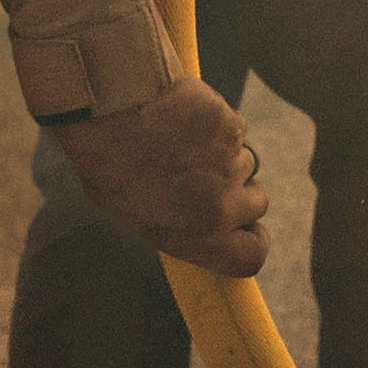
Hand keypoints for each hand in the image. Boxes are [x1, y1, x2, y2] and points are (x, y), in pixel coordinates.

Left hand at [57, 80, 269, 274]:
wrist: (110, 112)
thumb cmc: (109, 164)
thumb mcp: (136, 215)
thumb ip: (180, 224)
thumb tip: (197, 220)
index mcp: (196, 237)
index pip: (251, 256)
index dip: (253, 242)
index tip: (248, 230)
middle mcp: (222, 207)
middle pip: (258, 204)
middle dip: (240, 191)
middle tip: (208, 178)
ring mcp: (231, 165)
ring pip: (246, 163)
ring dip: (225, 156)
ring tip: (186, 144)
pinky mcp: (233, 128)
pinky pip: (236, 129)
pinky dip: (218, 125)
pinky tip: (187, 120)